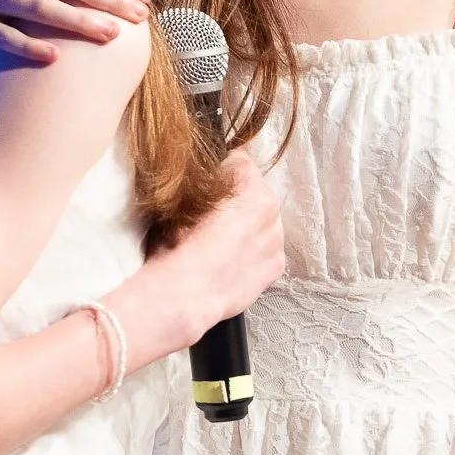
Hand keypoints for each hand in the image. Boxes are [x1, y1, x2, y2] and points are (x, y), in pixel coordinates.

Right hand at [149, 154, 284, 343]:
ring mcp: (276, 238)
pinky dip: (254, 254)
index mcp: (248, 184)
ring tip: (222, 246)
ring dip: (248, 228)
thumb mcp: (180, 201)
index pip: (240, 161)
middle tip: (212, 220)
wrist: (187, 293)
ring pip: (265, 223)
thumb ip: (200, 186)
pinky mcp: (276, 266)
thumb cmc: (178, 246)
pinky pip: (267, 250)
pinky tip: (233, 264)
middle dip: (238, 202)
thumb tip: (201, 182)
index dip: (221, 171)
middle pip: (256, 193)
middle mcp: (270, 207)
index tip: (209, 186)